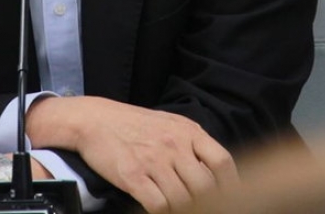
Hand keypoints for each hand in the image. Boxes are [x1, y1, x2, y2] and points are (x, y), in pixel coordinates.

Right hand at [26, 97, 237, 213]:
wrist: (94, 120)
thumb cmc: (133, 124)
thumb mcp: (168, 124)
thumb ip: (191, 144)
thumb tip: (215, 173)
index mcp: (186, 131)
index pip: (221, 162)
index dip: (230, 186)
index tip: (230, 200)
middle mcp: (173, 145)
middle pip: (205, 187)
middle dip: (205, 203)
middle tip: (200, 207)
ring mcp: (154, 161)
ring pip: (183, 201)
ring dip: (182, 209)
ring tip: (175, 206)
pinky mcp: (133, 176)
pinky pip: (159, 206)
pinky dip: (162, 212)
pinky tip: (157, 208)